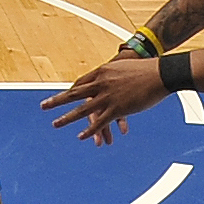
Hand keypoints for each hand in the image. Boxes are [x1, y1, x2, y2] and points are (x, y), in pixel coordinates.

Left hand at [46, 55, 165, 143]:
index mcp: (103, 72)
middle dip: (57, 101)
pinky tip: (81, 137)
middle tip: (43, 106)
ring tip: (55, 124)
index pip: (81, 83)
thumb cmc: (147, 69)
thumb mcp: (124, 67)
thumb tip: (112, 75)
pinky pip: (100, 122)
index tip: (62, 97)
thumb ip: (115, 73)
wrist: (160, 73)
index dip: (71, 91)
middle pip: (75, 94)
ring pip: (82, 110)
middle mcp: (101, 83)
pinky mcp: (118, 108)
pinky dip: (90, 130)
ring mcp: (108, 96)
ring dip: (67, 118)